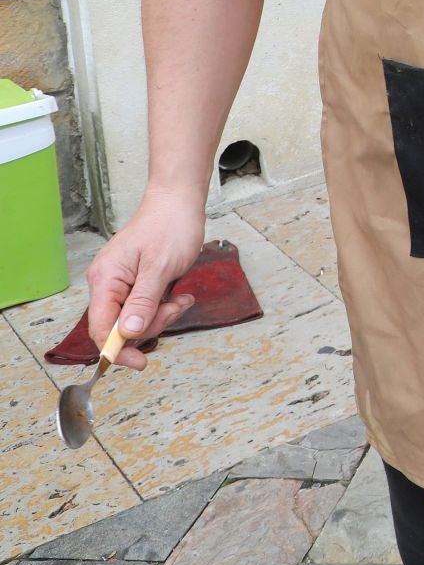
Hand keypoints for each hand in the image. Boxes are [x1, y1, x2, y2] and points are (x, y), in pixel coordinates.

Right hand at [84, 192, 204, 368]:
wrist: (179, 202)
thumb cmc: (170, 226)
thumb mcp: (161, 267)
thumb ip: (143, 302)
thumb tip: (127, 333)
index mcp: (105, 280)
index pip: (100, 328)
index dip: (117, 350)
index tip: (140, 362)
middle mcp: (107, 284)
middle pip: (121, 327)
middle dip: (152, 324)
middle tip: (175, 307)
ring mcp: (121, 284)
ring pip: (137, 320)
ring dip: (163, 314)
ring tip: (181, 297)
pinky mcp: (136, 284)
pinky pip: (146, 308)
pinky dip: (165, 306)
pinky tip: (180, 295)